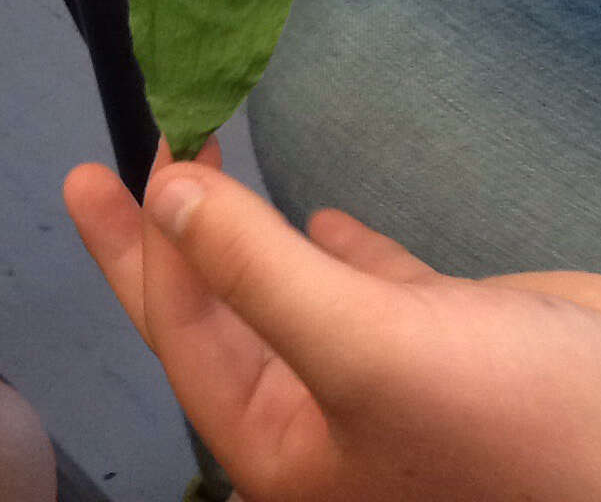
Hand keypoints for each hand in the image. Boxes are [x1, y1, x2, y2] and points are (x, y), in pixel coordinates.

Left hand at [65, 139, 600, 499]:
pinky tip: (318, 212)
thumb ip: (257, 272)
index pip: (179, 327)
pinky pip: (363, 282)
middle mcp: (319, 406)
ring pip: (286, 283)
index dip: (136, 246)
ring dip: (245, 226)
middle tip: (123, 162)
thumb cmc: (499, 420)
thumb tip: (168, 199)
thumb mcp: (362, 351)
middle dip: (169, 233)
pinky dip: (334, 245)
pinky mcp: (438, 333)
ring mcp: (381, 366)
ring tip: (206, 168)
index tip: (102, 171)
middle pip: (218, 303)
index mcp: (280, 438)